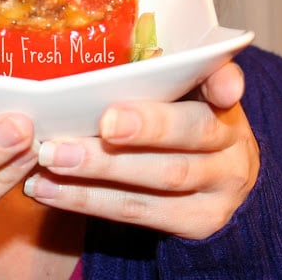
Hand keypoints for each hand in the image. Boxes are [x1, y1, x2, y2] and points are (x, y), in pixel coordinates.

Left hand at [24, 61, 258, 239]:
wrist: (214, 181)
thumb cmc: (177, 121)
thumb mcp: (178, 94)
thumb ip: (154, 77)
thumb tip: (103, 59)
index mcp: (223, 100)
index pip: (226, 81)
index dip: (222, 82)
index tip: (211, 84)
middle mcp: (231, 145)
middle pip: (190, 132)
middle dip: (143, 127)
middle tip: (100, 123)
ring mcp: (219, 188)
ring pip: (160, 177)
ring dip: (99, 168)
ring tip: (52, 157)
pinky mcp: (198, 222)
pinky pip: (138, 212)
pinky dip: (87, 199)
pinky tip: (49, 188)